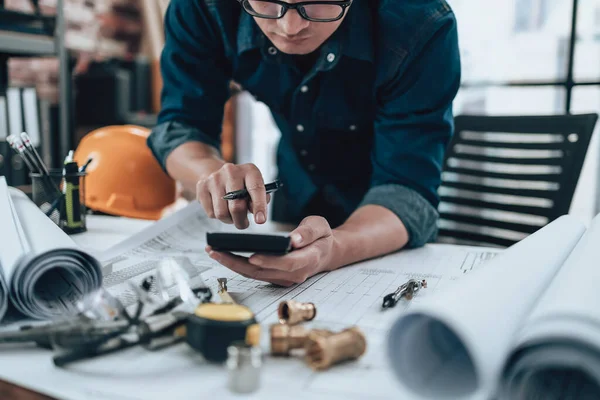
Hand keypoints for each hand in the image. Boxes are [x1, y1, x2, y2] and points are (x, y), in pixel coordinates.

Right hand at [196, 163, 269, 228]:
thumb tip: (256, 212)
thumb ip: (261, 199)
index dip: (259, 206)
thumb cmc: (240, 185)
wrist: (216, 174)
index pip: (256, 188)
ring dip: (229, 220)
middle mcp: (231, 171)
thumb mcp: (255, 188)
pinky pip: (211, 213)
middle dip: (241, 220)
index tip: (260, 220)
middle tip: (244, 223)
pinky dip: (218, 216)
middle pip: (237, 206)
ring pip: (222, 213)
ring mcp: (215, 178)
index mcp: (249, 170)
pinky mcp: (202, 187)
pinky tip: (221, 207)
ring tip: (231, 214)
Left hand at [206, 216, 336, 286]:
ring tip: (213, 251)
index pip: (287, 264)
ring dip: (232, 264)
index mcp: (307, 260)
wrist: (325, 252)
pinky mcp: (274, 277)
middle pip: (263, 272)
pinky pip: (254, 273)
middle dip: (237, 263)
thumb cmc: (321, 237)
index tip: (253, 255)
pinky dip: (237, 265)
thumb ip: (308, 232)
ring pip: (255, 274)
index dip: (269, 261)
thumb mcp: (320, 227)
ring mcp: (283, 278)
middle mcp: (294, 274)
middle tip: (217, 251)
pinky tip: (223, 255)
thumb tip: (294, 240)